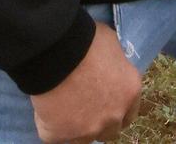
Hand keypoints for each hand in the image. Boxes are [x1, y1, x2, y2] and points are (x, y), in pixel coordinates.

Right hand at [32, 20, 141, 142]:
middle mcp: (113, 116)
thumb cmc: (86, 40)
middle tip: (83, 104)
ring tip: (62, 107)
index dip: (116, 107)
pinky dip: (48, 124)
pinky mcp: (60, 135)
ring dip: (76, 126)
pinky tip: (45, 107)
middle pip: (109, 130)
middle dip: (98, 120)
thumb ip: (113, 62)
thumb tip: (106, 63)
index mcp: (130, 92)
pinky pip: (54, 136)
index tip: (104, 100)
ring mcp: (87, 130)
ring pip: (84, 137)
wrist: (55, 51)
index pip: (129, 113)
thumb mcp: (110, 44)